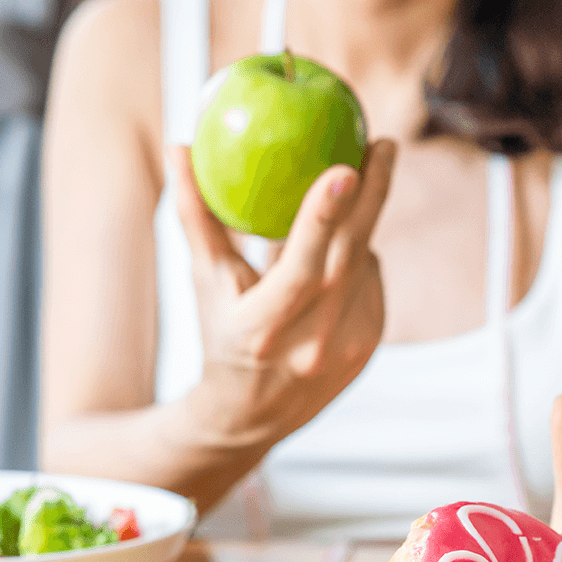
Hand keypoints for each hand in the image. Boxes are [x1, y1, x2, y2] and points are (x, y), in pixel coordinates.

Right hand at [169, 140, 396, 447]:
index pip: (301, 270)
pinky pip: (371, 280)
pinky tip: (340, 248)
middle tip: (384, 143)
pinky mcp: (369, 347)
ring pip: (364, 263)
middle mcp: (311, 345)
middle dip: (374, 194)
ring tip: (349, 189)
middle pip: (352, 257)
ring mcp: (346, 350)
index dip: (323, 220)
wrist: (249, 417)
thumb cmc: (219, 335)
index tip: (345, 170)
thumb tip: (178, 147)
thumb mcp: (203, 281)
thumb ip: (194, 215)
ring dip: (359, 225)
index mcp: (263, 329)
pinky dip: (356, 257)